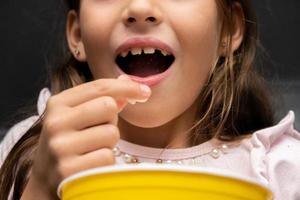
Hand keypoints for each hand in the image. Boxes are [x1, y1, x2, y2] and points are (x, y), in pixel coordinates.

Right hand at [22, 76, 150, 198]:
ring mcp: (61, 147)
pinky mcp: (70, 170)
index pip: (100, 87)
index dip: (127, 87)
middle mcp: (56, 123)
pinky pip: (108, 157)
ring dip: (109, 143)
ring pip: (111, 133)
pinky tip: (91, 164)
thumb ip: (100, 97)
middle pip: (108, 106)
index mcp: (58, 103)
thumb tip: (127, 81)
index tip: (144, 91)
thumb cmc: (69, 141)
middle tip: (98, 130)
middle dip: (111, 119)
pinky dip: (106, 162)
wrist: (47, 178)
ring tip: (92, 149)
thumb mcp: (77, 115)